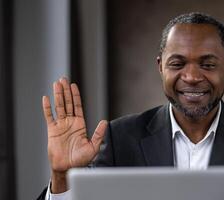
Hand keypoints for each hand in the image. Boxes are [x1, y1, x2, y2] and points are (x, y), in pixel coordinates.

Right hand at [42, 77, 106, 192]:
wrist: (68, 168)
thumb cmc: (81, 159)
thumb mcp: (93, 146)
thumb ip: (98, 133)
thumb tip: (105, 121)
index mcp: (80, 124)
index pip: (78, 106)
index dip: (76, 95)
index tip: (74, 85)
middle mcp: (70, 122)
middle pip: (68, 103)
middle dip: (66, 91)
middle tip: (63, 79)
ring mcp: (61, 125)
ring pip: (59, 106)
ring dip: (57, 95)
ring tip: (56, 84)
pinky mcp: (52, 130)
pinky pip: (49, 116)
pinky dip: (47, 108)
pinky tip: (46, 98)